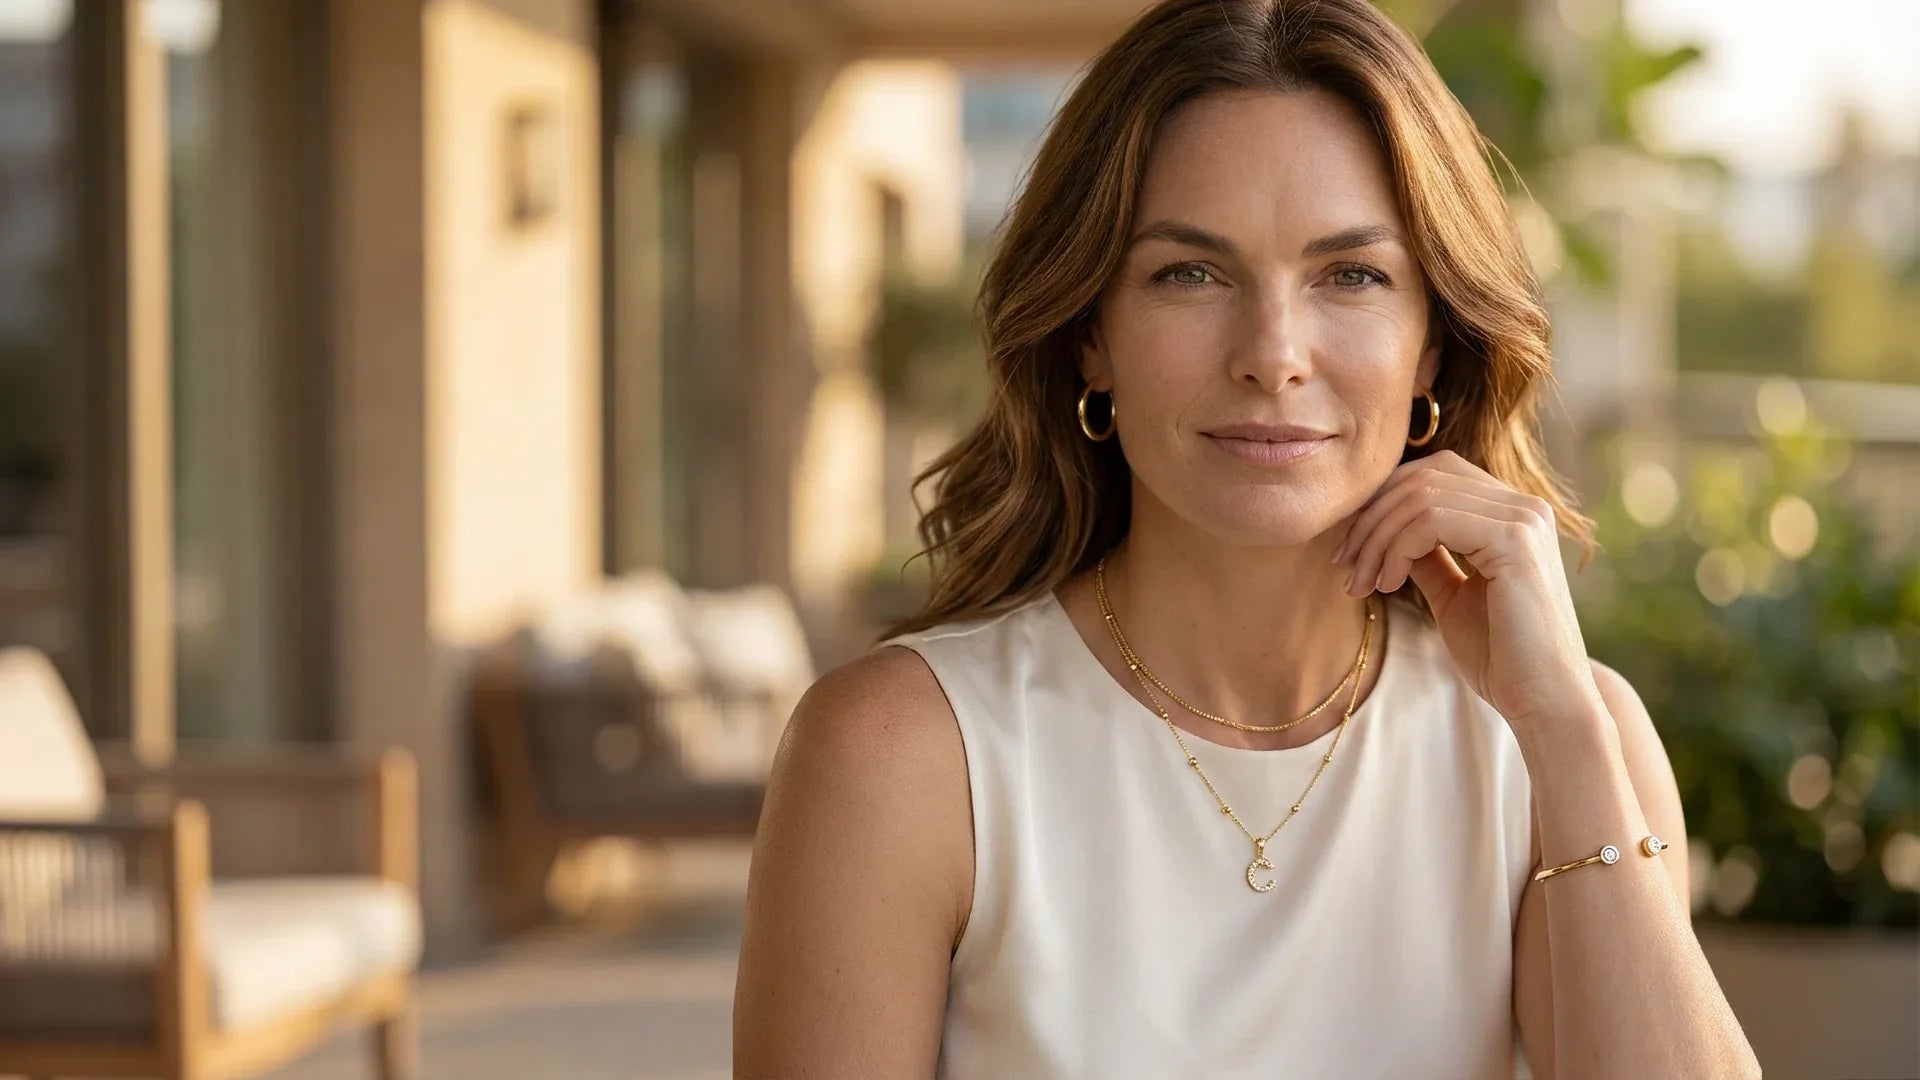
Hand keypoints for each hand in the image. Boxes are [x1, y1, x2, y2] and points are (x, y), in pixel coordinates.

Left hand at [1330, 450, 1600, 727]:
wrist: (1544, 702)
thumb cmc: (1500, 658)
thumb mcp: (1451, 596)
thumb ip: (1425, 556)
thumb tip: (1383, 531)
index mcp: (1512, 514)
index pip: (1432, 474)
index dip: (1381, 504)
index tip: (1349, 552)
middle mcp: (1524, 505)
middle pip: (1422, 477)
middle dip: (1370, 520)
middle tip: (1343, 566)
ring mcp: (1524, 519)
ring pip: (1420, 497)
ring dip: (1375, 539)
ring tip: (1360, 583)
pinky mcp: (1516, 540)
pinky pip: (1431, 519)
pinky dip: (1396, 549)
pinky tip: (1387, 584)